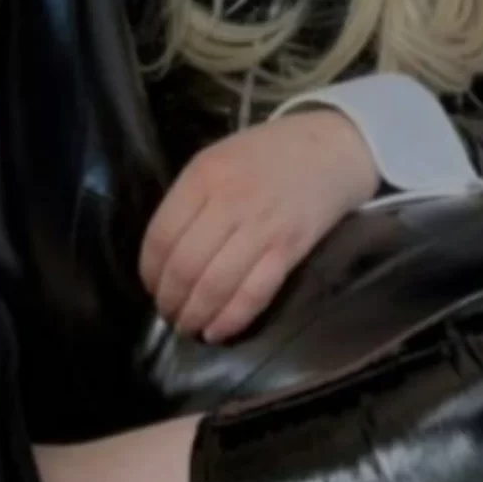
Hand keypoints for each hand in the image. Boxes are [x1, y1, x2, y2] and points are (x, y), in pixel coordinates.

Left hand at [138, 110, 377, 344]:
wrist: (332, 149)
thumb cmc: (269, 153)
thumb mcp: (219, 157)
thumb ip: (190, 198)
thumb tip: (164, 253)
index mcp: (204, 175)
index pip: (162, 236)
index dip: (149, 272)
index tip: (150, 286)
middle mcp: (230, 201)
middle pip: (185, 266)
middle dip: (169, 300)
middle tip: (168, 313)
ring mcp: (262, 227)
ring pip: (215, 286)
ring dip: (194, 315)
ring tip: (187, 326)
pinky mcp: (290, 250)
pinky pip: (254, 294)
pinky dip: (230, 320)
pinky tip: (215, 332)